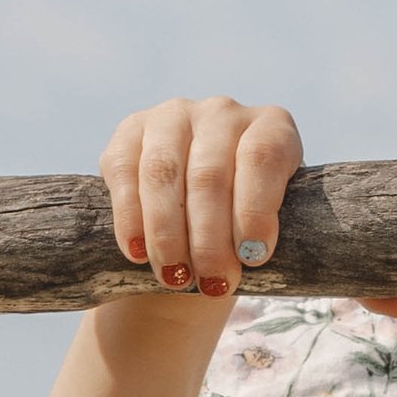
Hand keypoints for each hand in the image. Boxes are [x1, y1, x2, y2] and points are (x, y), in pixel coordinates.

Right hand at [102, 96, 302, 296]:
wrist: (196, 225)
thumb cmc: (242, 232)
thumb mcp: (266, 229)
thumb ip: (264, 234)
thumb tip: (250, 256)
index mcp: (271, 126)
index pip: (263, 157)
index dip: (256, 209)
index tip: (253, 257)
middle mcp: (222, 112)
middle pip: (209, 175)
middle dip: (210, 239)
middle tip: (213, 284)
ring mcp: (173, 116)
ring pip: (163, 174)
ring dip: (168, 234)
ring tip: (176, 277)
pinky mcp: (131, 130)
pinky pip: (125, 172)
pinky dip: (130, 219)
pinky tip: (138, 253)